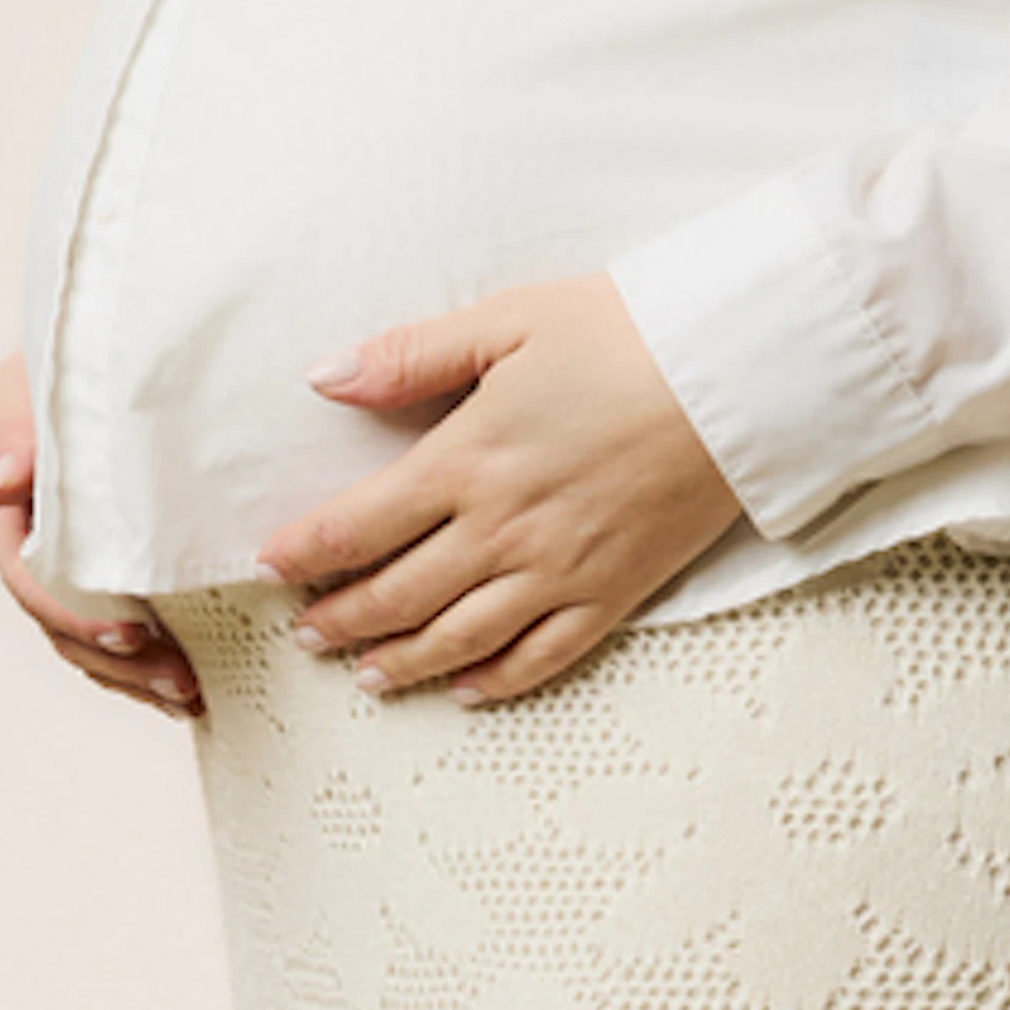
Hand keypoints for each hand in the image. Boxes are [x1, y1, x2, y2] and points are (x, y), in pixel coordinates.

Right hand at [0, 352, 203, 717]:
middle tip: (181, 681)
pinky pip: (112, 630)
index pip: (30, 580)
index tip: (132, 634)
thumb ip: (17, 437)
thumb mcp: (29, 386)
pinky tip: (188, 683)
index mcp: (4, 515)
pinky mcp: (98, 572)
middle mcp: (27, 550)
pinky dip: (145, 662)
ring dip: (136, 675)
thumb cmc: (58, 366)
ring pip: (86, 642)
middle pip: (62, 627)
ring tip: (191, 694)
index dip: (76, 616)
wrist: (88, 361)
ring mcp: (61, 567)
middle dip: (120, 663)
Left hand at [259, 275, 741, 703]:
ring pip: (459, 639)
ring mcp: (559, 571)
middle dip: (341, 621)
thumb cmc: (627, 334)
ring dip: (402, 662)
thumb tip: (326, 378)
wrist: (739, 375)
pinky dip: (497, 682)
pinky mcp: (614, 592)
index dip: (305, 554)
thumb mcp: (509, 320)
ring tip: (366, 677)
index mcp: (467, 460)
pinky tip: (466, 689)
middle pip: (397, 595)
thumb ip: (411, 356)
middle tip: (306, 636)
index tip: (271, 568)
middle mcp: (503, 529)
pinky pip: (543, 656)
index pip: (357, 526)